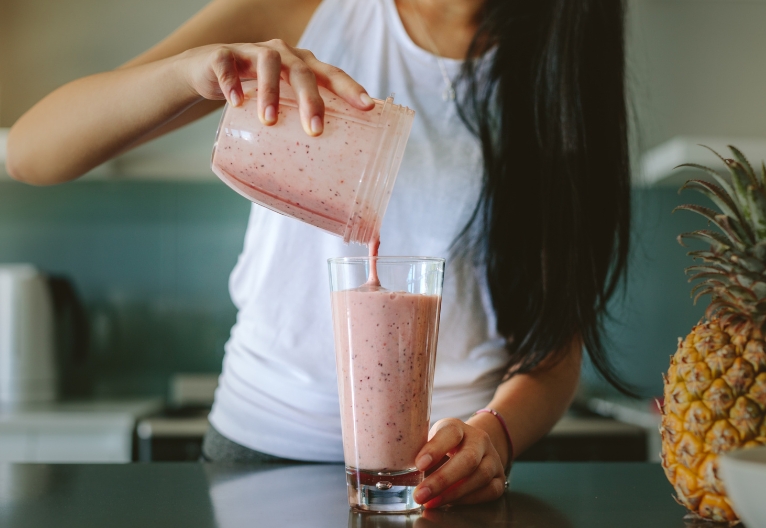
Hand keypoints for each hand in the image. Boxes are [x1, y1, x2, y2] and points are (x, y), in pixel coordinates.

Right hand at [174, 40, 374, 135]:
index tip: (367, 107)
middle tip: (314, 130)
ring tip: (270, 120)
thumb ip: (298, 124)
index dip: (350, 88)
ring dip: (270, 92)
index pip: (331, 74)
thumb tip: (320, 175)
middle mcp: (283, 54)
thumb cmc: (257, 92)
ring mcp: (253, 52)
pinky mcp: (223, 55)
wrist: (209, 70)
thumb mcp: (282, 104)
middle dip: (310, 100)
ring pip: (267, 64)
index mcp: (303, 66)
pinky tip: (236, 102)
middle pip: (302, 71)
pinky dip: (232, 83)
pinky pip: (227, 65)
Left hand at [413, 418, 507, 507]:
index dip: (435, 448)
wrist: (475, 446)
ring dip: (454, 493)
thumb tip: (399, 476)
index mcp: (458, 427)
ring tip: (431, 502)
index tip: (418, 464)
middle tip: (421, 494)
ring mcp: (492, 458)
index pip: (450, 433)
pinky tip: (451, 504)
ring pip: (480, 476)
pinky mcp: (499, 477)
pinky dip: (469, 499)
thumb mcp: (431, 440)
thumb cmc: (445, 446)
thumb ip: (420, 453)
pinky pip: (490, 491)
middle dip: (443, 480)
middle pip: (468, 459)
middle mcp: (479, 440)